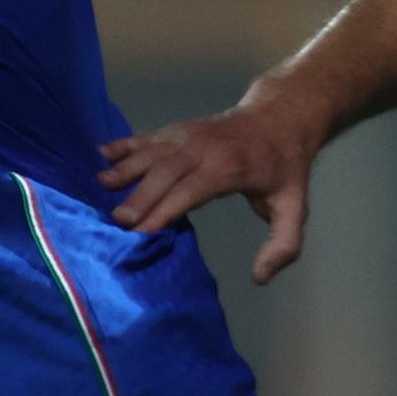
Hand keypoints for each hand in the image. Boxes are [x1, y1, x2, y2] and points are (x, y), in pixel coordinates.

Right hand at [96, 94, 325, 281]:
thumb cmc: (284, 168)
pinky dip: (124, 145)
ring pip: (151, 152)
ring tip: (101, 185)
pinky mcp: (179, 129)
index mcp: (229, 168)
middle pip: (164, 172)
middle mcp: (203, 148)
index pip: (189, 191)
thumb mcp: (295, 208)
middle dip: (139, 196)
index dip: (163, 211)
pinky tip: (101, 154)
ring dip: (125, 169)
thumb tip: (259, 277)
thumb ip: (283, 245)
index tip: (141, 233)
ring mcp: (188, 135)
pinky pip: (148, 136)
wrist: (281, 118)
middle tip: (116, 221)